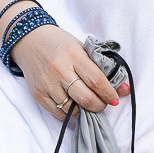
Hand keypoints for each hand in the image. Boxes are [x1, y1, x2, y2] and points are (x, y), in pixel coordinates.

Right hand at [9, 24, 127, 119]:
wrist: (29, 39)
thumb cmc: (59, 43)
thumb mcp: (82, 49)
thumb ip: (102, 68)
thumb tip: (124, 89)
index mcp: (74, 56)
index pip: (97, 81)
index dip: (109, 93)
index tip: (114, 98)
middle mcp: (60, 70)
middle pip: (86, 98)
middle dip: (99, 105)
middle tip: (103, 104)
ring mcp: (47, 83)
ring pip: (72, 108)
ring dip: (84, 110)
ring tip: (87, 103)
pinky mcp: (37, 93)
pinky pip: (57, 112)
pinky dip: (69, 113)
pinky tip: (73, 105)